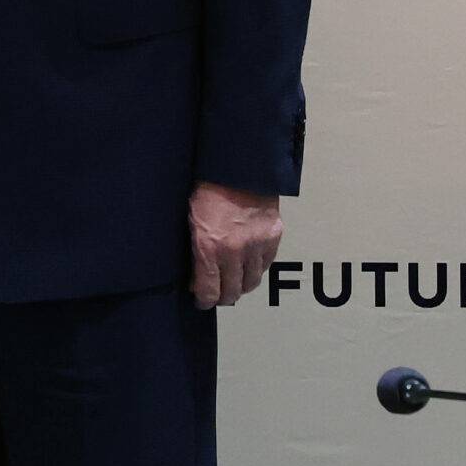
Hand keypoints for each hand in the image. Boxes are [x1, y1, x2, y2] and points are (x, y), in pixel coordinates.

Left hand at [188, 181, 281, 307]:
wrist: (238, 165)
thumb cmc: (207, 188)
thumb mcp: (191, 219)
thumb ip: (195, 249)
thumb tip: (197, 274)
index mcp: (209, 247)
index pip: (209, 290)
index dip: (204, 300)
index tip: (202, 300)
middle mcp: (234, 251)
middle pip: (232, 291)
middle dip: (223, 296)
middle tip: (218, 294)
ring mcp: (256, 245)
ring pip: (252, 282)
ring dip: (242, 285)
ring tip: (235, 281)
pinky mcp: (273, 236)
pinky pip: (266, 264)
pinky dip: (257, 268)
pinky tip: (249, 264)